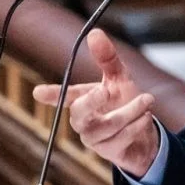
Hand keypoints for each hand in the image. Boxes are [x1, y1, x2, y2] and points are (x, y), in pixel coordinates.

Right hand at [32, 29, 159, 178]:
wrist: (146, 135)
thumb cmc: (127, 104)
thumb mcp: (119, 77)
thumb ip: (107, 58)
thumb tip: (94, 33)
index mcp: (83, 99)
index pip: (64, 96)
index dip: (52, 94)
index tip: (37, 92)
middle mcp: (84, 120)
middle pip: (78, 114)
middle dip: (91, 102)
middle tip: (105, 90)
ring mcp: (94, 139)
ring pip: (106, 126)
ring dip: (130, 111)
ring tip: (147, 99)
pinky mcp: (108, 152)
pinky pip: (119, 139)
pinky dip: (136, 125)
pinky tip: (145, 117)